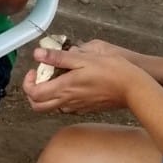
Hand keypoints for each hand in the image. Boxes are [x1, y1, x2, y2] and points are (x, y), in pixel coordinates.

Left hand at [21, 44, 145, 114]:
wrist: (134, 88)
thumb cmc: (113, 71)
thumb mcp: (85, 58)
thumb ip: (59, 57)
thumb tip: (38, 54)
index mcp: (64, 88)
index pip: (33, 94)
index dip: (28, 83)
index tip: (35, 70)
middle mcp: (68, 101)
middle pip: (38, 106)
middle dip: (33, 92)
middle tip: (40, 77)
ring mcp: (77, 107)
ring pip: (52, 108)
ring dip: (47, 95)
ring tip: (56, 78)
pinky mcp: (86, 108)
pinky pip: (67, 107)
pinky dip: (61, 98)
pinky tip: (71, 84)